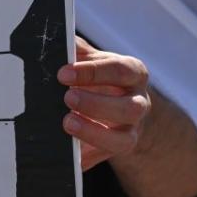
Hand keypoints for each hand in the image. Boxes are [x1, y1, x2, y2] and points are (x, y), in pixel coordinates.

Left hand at [57, 37, 150, 170]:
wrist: (119, 105)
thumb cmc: (102, 77)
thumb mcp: (94, 59)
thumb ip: (79, 50)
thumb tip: (58, 37)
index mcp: (134, 74)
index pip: (120, 71)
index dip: (93, 72)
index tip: (63, 73)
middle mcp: (139, 104)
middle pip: (129, 108)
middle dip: (96, 104)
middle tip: (67, 98)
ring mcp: (132, 132)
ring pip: (123, 140)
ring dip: (93, 133)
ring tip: (67, 122)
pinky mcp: (117, 151)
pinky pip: (103, 159)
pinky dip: (85, 157)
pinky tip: (68, 151)